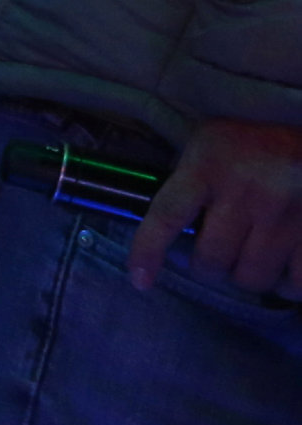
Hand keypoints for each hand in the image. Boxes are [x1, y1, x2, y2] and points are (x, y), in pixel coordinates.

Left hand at [130, 118, 301, 296]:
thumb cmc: (258, 138)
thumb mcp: (213, 142)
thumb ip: (190, 177)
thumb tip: (170, 225)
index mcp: (208, 165)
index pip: (166, 216)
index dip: (148, 252)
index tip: (139, 279)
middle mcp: (244, 192)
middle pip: (212, 260)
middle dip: (209, 266)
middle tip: (218, 255)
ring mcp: (284, 215)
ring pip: (252, 277)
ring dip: (248, 276)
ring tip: (253, 258)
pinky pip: (296, 283)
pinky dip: (288, 285)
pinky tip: (285, 269)